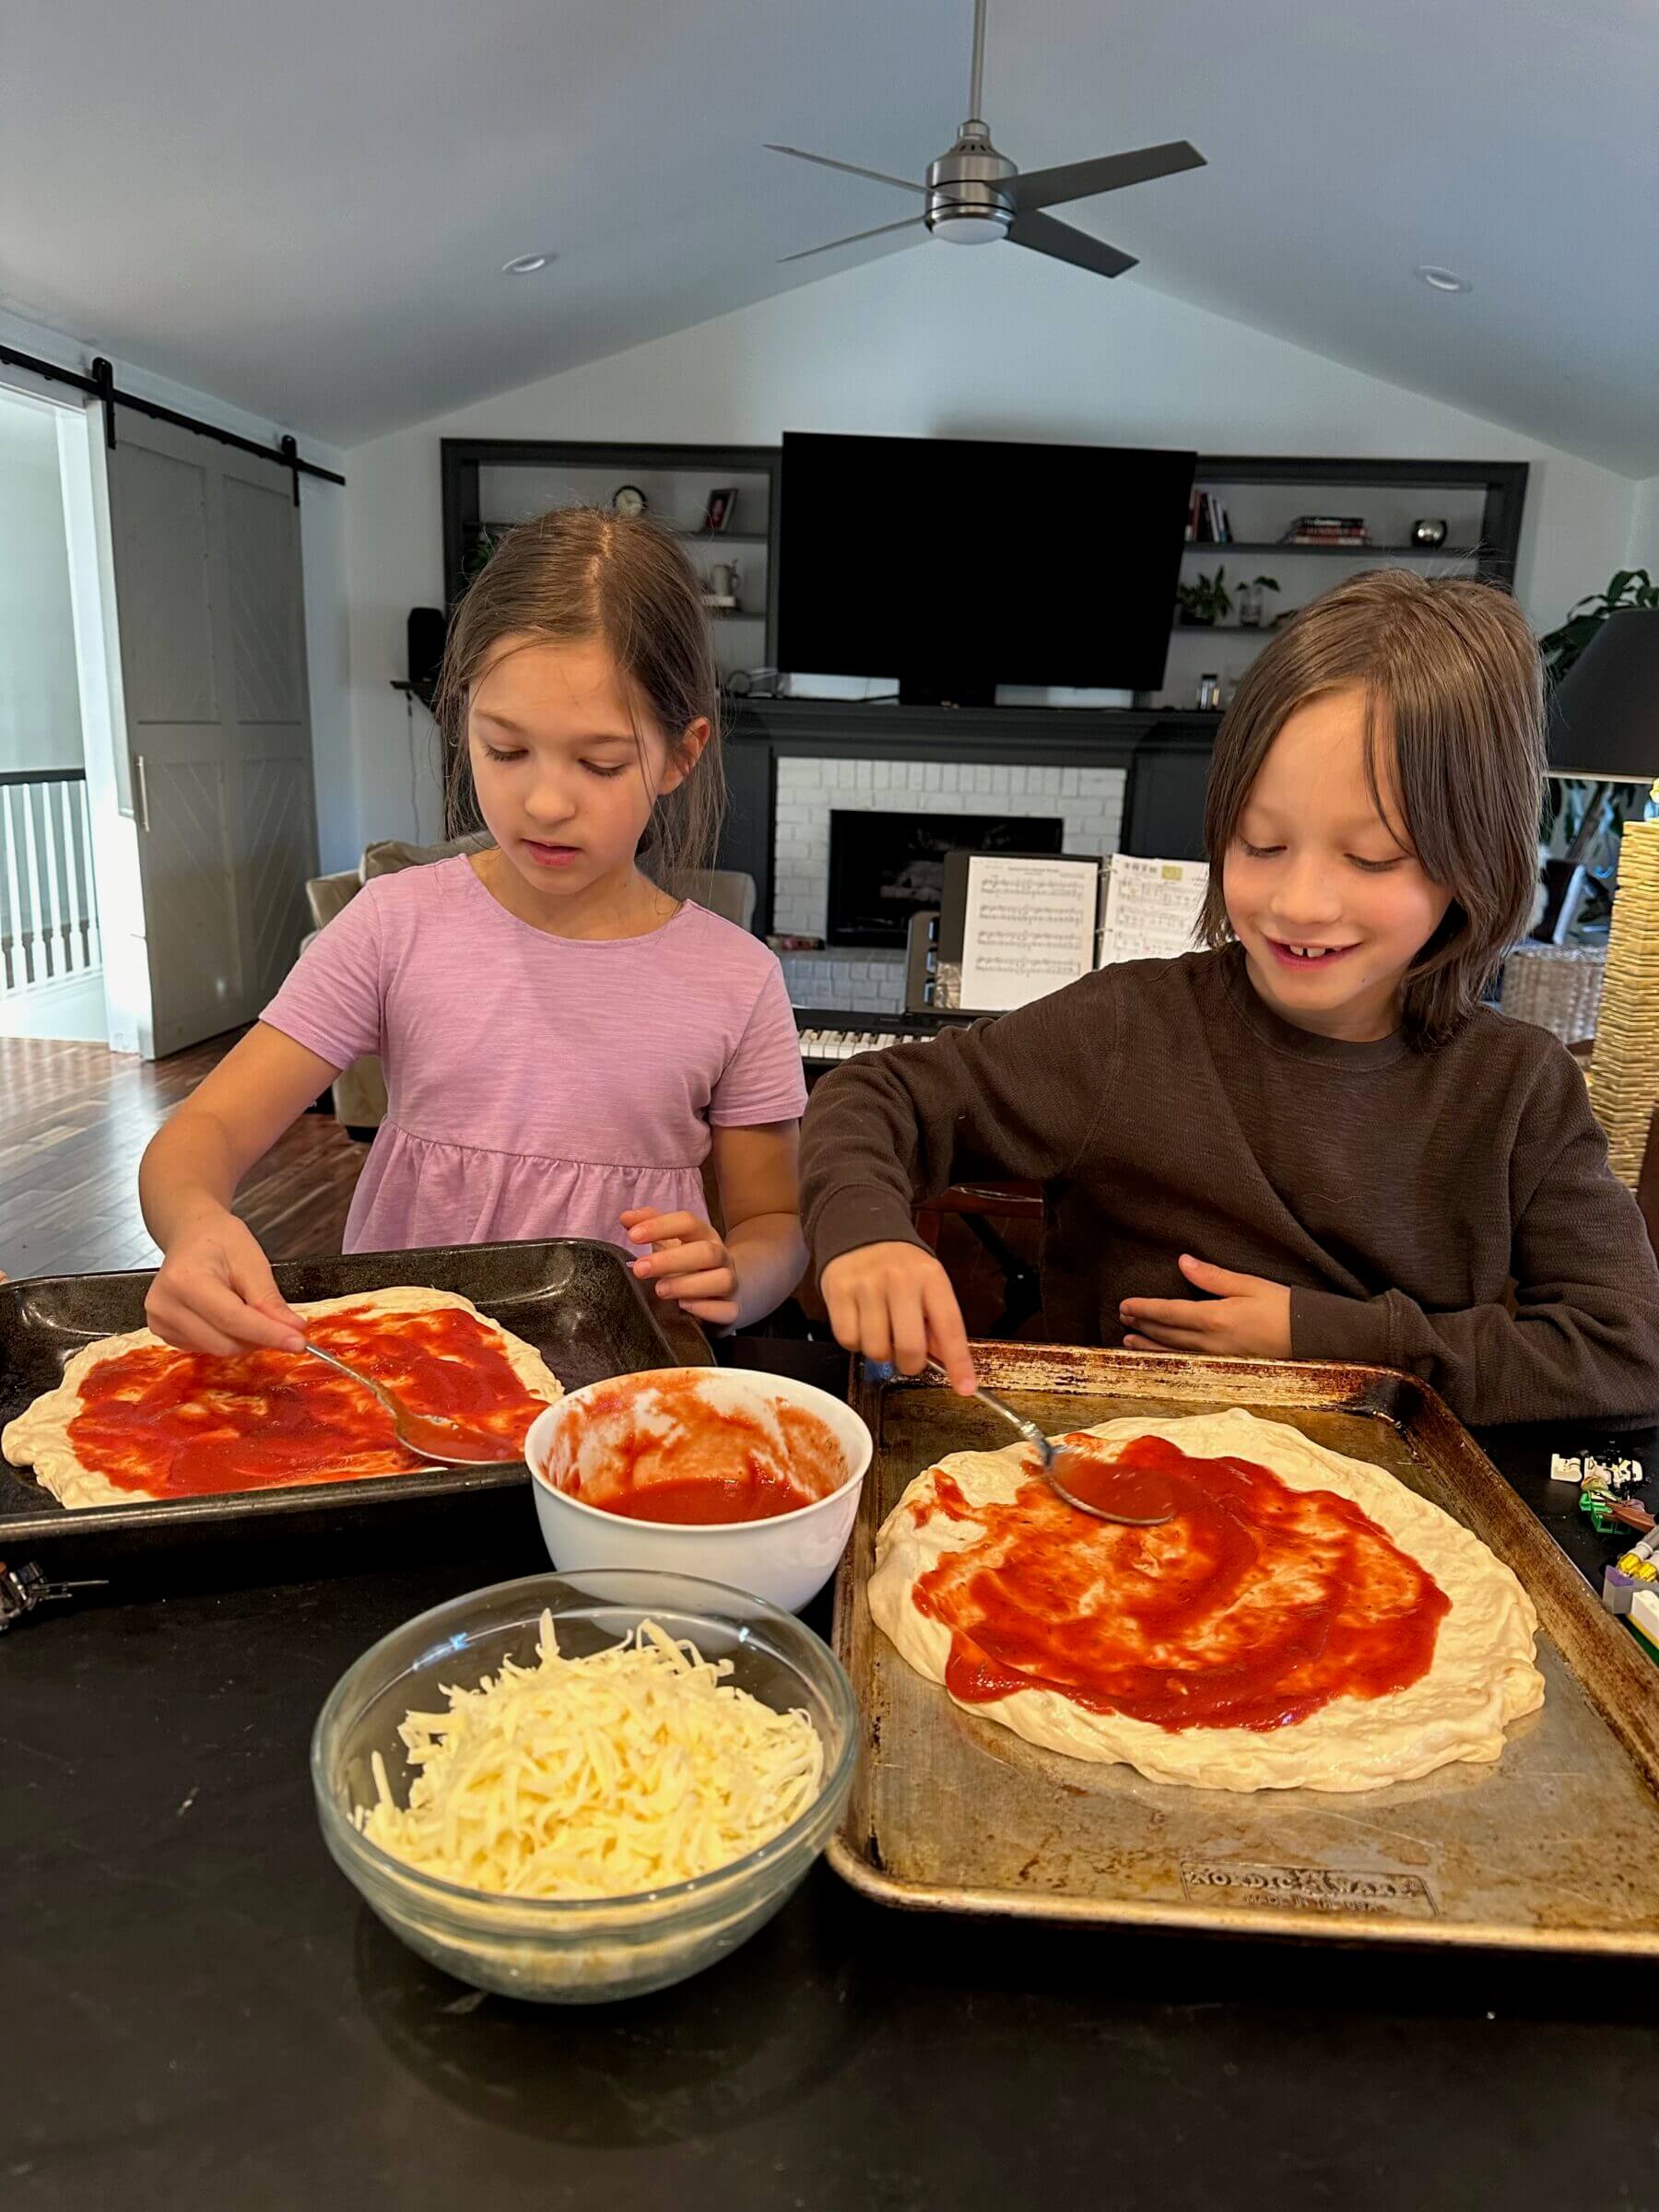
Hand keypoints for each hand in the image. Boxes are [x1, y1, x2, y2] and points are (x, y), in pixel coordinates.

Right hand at [145, 1210, 306, 1356]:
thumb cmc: (219, 1240)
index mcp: (186, 1280)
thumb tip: (292, 1330)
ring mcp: (159, 1321)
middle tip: (280, 1322)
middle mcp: (165, 1305)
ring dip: (244, 1339)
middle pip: (225, 1342)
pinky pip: (206, 1348)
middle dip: (260, 1337)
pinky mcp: (162, 1332)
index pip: (233, 1319)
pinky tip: (227, 1314)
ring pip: (218, 1350)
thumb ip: (270, 1300)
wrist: (191, 1235)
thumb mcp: (251, 1261)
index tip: (299, 1342)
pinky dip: (227, 1337)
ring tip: (245, 1306)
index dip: (269, 1334)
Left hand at [623, 1209, 739, 1325]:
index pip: (688, 1222)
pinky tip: (684, 1306)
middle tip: (639, 1269)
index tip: (632, 1235)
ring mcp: (730, 1284)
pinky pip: (727, 1310)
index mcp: (705, 1236)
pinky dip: (706, 1308)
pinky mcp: (732, 1309)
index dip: (660, 1226)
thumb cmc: (688, 1264)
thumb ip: (650, 1227)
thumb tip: (625, 1218)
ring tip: (659, 1290)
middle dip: (670, 1260)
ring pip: (722, 1280)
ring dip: (688, 1285)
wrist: (720, 1291)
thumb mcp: (669, 1242)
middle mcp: (721, 1257)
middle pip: (706, 1252)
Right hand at [818, 1241, 976, 1393]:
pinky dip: (855, 1342)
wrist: (859, 1233)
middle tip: (908, 1356)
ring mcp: (866, 1285)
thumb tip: (947, 1364)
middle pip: (910, 1347)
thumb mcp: (928, 1285)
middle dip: (911, 1364)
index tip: (965, 1387)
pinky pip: (848, 1341)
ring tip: (881, 1331)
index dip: (958, 1362)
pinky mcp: (838, 1292)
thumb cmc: (900, 1266)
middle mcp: (899, 1279)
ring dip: (881, 1352)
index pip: (949, 1327)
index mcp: (930, 1277)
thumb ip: (938, 1323)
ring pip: (876, 1349)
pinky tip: (861, 1323)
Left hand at [1118, 1254, 1291, 1358]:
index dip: (1145, 1309)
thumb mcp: (1249, 1284)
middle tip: (1122, 1318)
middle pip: (1168, 1334)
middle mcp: (1213, 1342)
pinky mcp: (1228, 1367)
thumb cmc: (1285, 1308)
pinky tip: (1163, 1356)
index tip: (1125, 1305)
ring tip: (1130, 1340)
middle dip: (1143, 1325)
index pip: (1170, 1313)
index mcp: (1216, 1318)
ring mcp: (1220, 1358)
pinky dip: (1170, 1358)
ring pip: (1176, 1352)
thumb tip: (1183, 1262)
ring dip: (1151, 1345)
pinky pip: (1190, 1362)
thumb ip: (1212, 1276)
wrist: (1314, 1339)